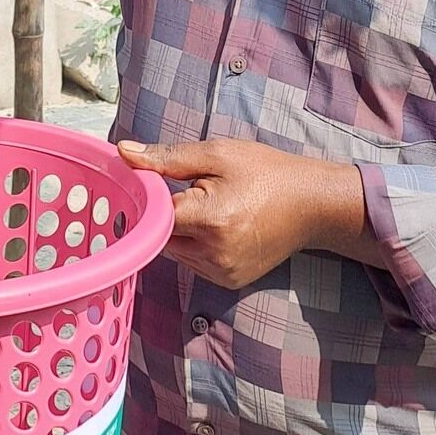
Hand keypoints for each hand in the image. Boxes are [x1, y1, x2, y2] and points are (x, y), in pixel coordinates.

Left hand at [118, 137, 376, 288]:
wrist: (312, 204)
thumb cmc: (265, 172)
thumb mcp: (217, 154)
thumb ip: (167, 157)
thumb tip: (123, 153)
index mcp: (209, 219)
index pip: (153, 216)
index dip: (146, 198)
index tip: (147, 183)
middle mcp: (214, 253)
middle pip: (160, 238)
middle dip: (162, 216)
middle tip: (180, 191)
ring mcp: (223, 272)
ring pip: (175, 253)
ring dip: (177, 232)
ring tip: (203, 206)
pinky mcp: (230, 281)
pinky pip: (193, 264)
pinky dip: (194, 246)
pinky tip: (213, 226)